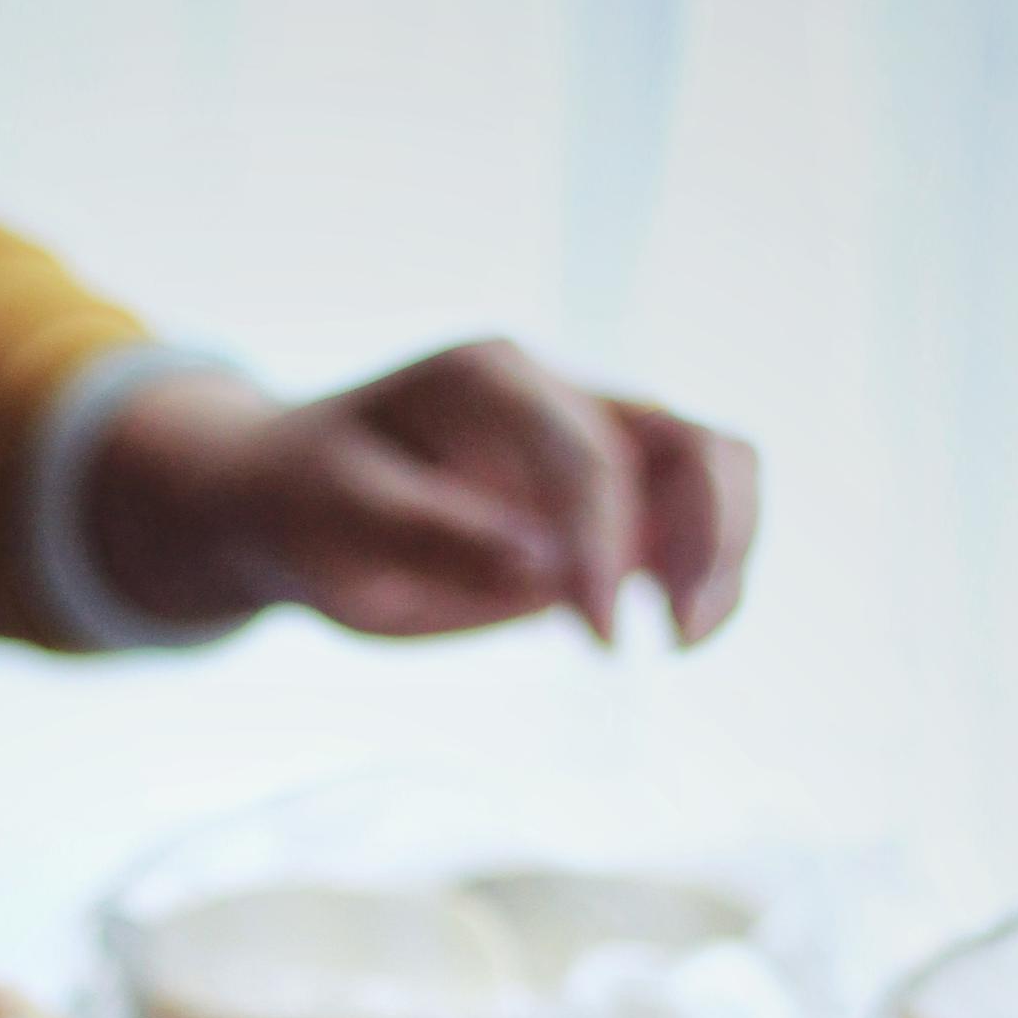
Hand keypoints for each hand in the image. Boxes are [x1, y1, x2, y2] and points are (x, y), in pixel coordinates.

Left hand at [85, 341, 758, 645]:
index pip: (587, 452)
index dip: (605, 542)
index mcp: (492, 378)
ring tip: (682, 638)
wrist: (291, 502)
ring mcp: (591, 450)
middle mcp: (559, 400)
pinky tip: (673, 638)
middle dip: (709, 531)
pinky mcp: (604, 509)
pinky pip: (691, 527)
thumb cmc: (307, 502)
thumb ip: (436, 536)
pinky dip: (706, 578)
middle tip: (676, 633)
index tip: (599, 637)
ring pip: (714, 471)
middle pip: (690, 437)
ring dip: (726, 553)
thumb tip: (546, 569)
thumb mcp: (341, 520)